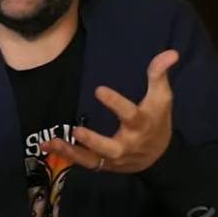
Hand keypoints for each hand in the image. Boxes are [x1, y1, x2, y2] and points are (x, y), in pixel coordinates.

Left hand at [42, 50, 178, 173]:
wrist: (159, 155)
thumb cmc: (156, 120)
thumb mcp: (161, 97)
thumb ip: (159, 75)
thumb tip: (170, 52)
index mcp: (141, 125)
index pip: (130, 115)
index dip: (115, 103)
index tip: (99, 90)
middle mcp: (127, 145)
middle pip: (111, 147)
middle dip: (94, 141)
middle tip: (77, 130)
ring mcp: (114, 158)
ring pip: (92, 159)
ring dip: (72, 152)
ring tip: (52, 142)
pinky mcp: (103, 164)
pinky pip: (84, 162)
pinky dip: (67, 155)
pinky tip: (47, 146)